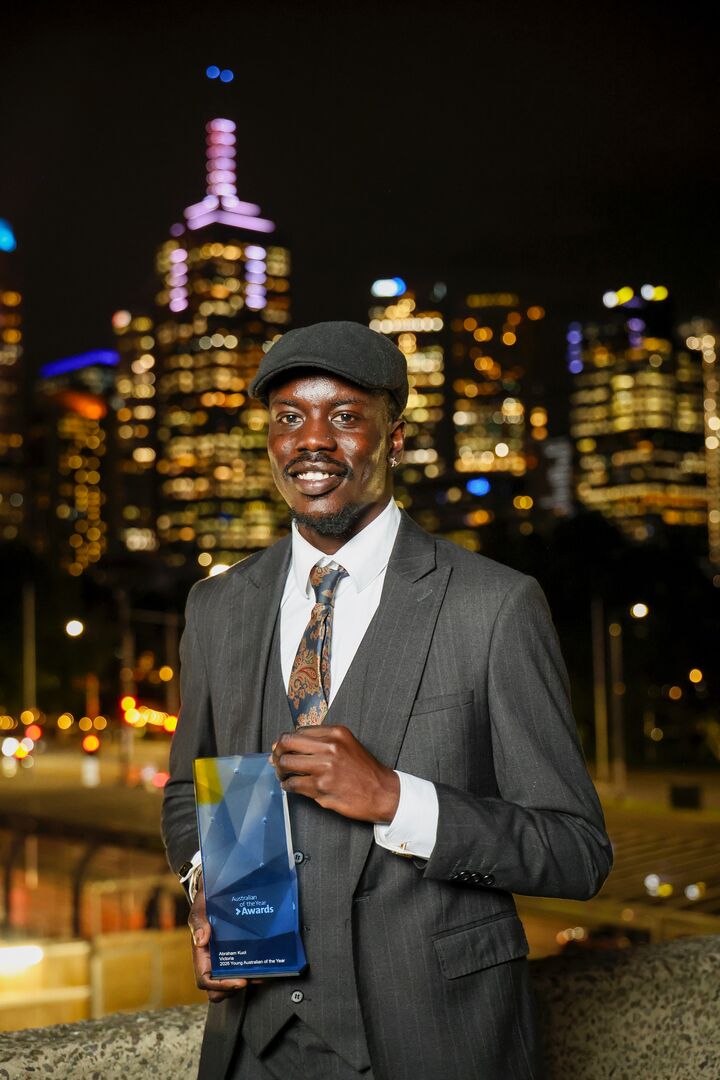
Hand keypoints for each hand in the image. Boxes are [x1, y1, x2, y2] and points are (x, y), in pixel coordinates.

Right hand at [188, 877, 255, 1001]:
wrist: (217, 891)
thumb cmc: (206, 903)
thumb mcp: (200, 909)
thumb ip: (199, 923)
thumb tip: (201, 940)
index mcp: (201, 956)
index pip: (205, 980)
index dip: (221, 985)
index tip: (238, 981)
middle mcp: (212, 962)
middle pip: (217, 990)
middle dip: (232, 989)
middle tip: (249, 979)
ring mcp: (225, 960)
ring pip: (231, 982)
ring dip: (245, 982)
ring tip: (261, 973)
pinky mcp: (237, 954)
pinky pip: (244, 970)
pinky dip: (253, 972)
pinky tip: (265, 966)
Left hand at [270, 725, 399, 822]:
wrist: (383, 793)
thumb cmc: (364, 770)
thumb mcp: (347, 745)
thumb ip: (321, 741)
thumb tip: (288, 744)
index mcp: (335, 733)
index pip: (298, 732)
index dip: (285, 741)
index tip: (281, 749)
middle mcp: (329, 747)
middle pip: (287, 744)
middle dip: (277, 753)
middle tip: (277, 761)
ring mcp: (324, 768)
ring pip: (286, 764)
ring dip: (280, 772)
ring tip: (284, 776)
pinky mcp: (321, 788)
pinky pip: (293, 784)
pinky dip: (288, 786)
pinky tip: (291, 786)